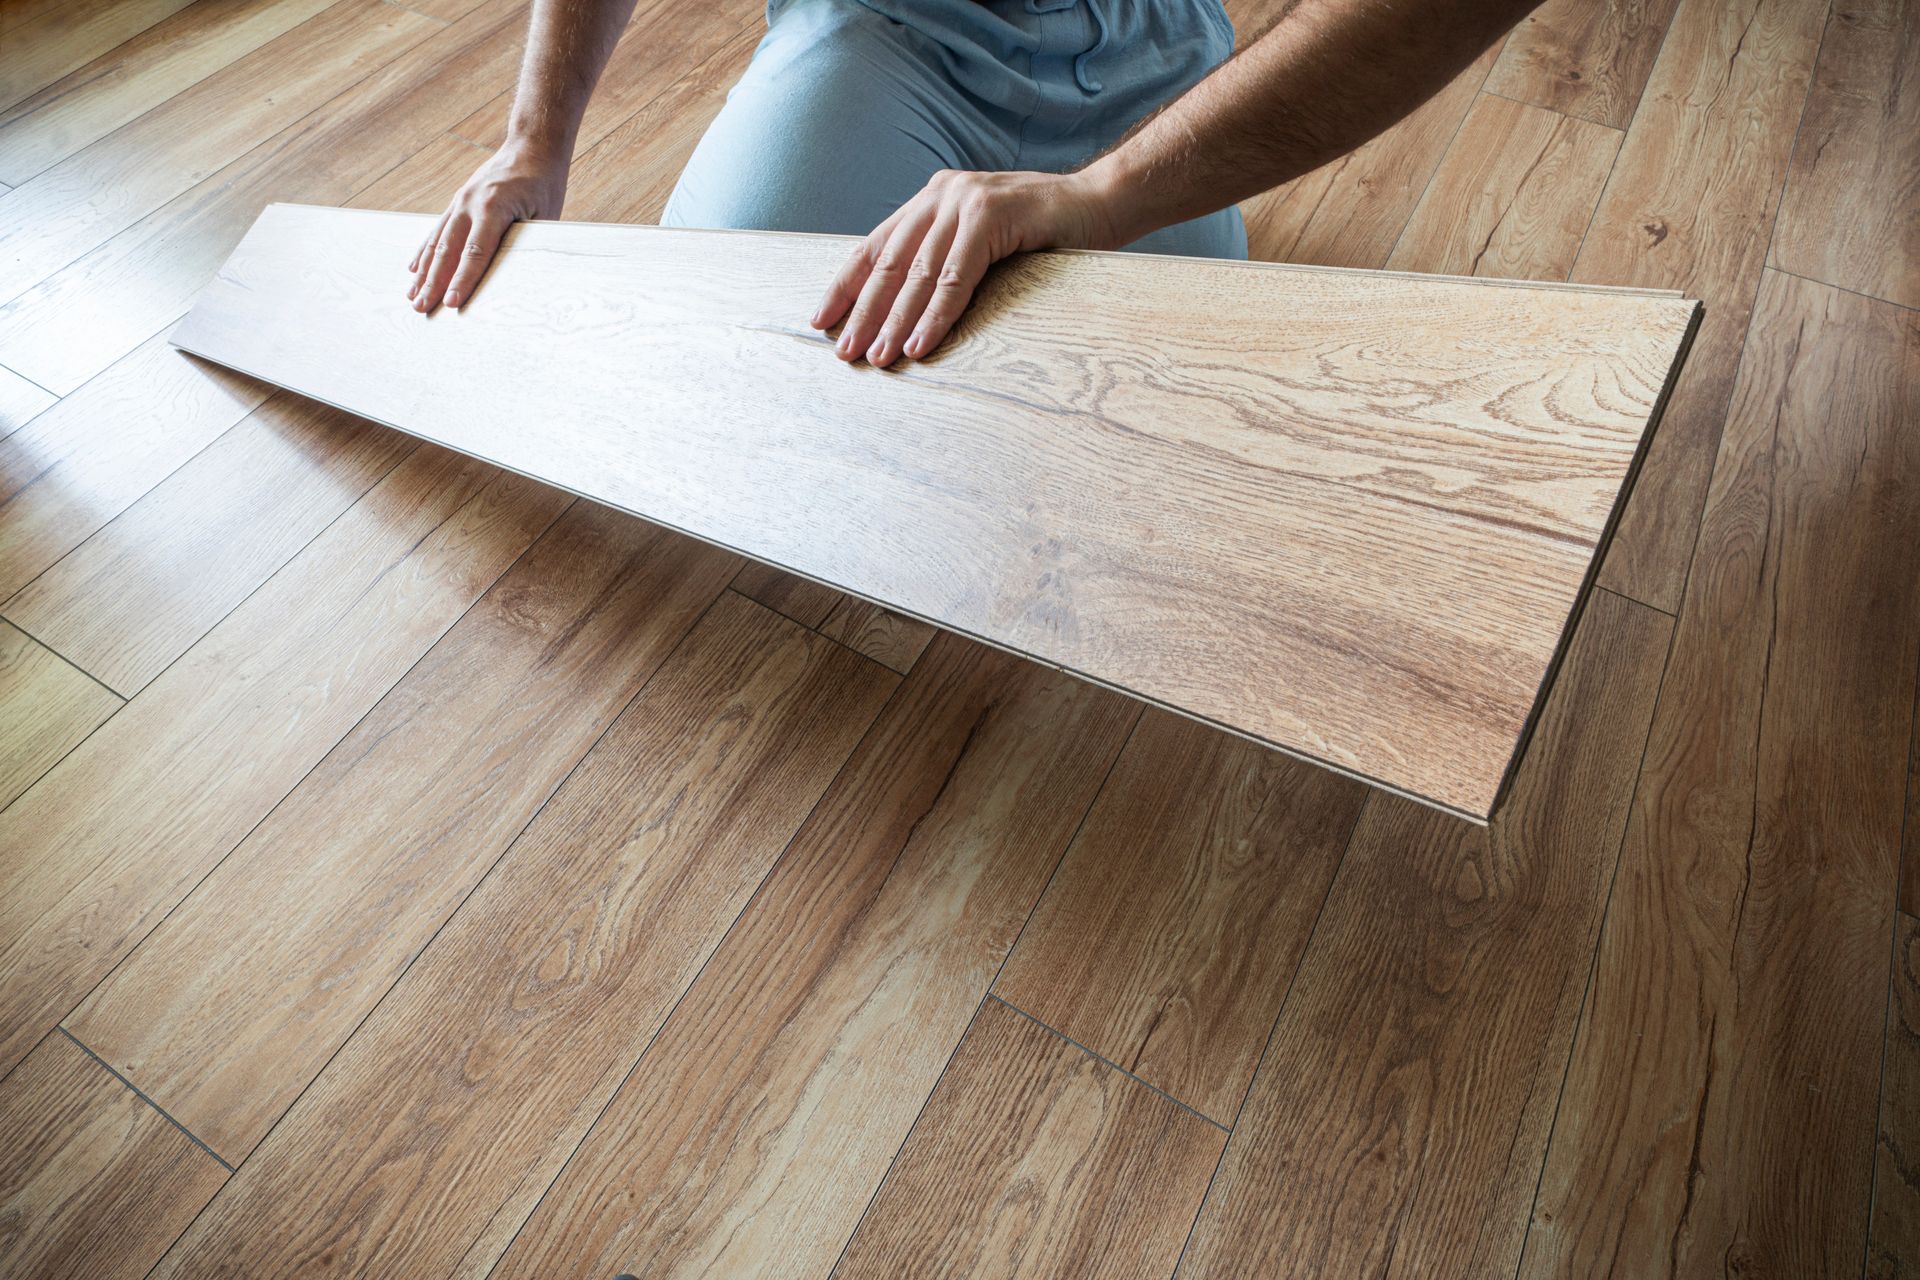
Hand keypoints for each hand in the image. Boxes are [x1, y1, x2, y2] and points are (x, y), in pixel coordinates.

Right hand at [408, 141, 568, 312]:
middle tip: (421, 309)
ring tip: (412, 296)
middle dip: (433, 283)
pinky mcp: (457, 202)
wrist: (531, 147)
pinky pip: (437, 230)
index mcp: (494, 207)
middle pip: (448, 251)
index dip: (462, 281)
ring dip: (423, 272)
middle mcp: (470, 204)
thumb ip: (525, 244)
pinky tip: (414, 270)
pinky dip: (424, 252)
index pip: (476, 253)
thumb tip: (515, 280)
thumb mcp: (544, 217)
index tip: (450, 303)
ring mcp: (460, 201)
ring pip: (437, 242)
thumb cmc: (543, 186)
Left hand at [811, 167, 1123, 366]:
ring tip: (878, 357)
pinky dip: (935, 315)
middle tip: (845, 352)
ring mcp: (966, 200)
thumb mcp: (986, 242)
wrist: (1105, 202)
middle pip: (890, 261)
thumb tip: (904, 309)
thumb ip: (948, 259)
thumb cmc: (1048, 233)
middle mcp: (942, 194)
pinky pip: (955, 276)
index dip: (846, 286)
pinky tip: (920, 344)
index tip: (822, 321)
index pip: (878, 246)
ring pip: (918, 273)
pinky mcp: (991, 216)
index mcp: (934, 199)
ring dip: (895, 321)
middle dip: (864, 312)